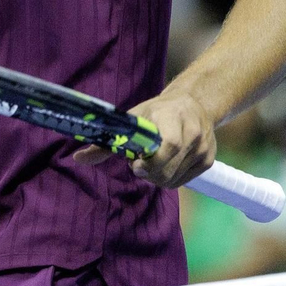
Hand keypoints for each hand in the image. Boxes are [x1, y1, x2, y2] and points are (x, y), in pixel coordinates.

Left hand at [72, 90, 216, 188]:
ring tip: (150, 161)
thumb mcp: (132, 119)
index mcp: (172, 117)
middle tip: (137, 163)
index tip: (134, 165)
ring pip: (174, 179)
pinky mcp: (208, 161)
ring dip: (157, 176)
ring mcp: (203, 148)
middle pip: (168, 168)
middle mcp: (192, 133)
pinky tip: (163, 164)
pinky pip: (183, 181)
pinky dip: (169, 178)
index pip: (168, 145)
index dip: (151, 161)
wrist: (193, 104)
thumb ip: (107, 141)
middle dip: (148, 172)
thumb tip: (77, 158)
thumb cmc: (156, 112)